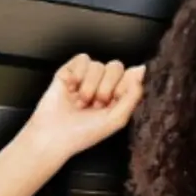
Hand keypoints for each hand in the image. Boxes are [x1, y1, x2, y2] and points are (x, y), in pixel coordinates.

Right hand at [19, 54, 144, 163]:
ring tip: (80, 102)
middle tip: (95, 104)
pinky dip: (78, 75)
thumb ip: (133, 94)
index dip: (122, 87)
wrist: (53, 136)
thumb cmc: (83, 133)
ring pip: (98, 64)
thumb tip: (141, 69)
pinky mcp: (69, 71)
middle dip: (105, 88)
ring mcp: (85, 77)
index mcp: (116, 95)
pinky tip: (71, 88)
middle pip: (116, 66)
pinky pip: (82, 59)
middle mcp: (102, 84)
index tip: (112, 103)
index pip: (130, 76)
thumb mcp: (117, 119)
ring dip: (89, 86)